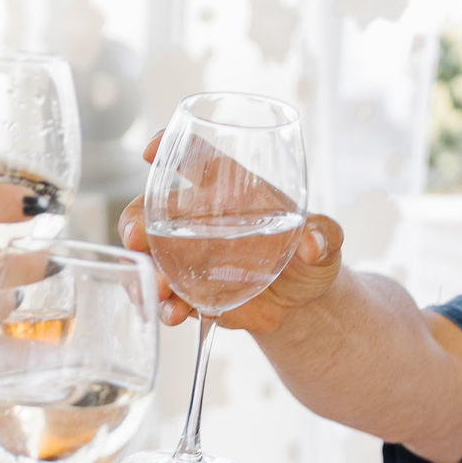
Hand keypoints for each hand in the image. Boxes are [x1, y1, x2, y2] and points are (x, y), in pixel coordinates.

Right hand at [117, 136, 345, 336]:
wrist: (301, 304)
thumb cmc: (311, 258)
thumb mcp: (326, 241)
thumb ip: (323, 236)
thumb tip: (313, 243)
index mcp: (229, 190)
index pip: (193, 158)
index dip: (169, 147)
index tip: (152, 150)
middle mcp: (199, 219)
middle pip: (151, 209)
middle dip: (135, 221)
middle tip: (136, 238)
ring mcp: (187, 257)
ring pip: (148, 256)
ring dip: (145, 271)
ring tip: (157, 289)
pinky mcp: (188, 291)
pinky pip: (164, 296)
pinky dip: (163, 305)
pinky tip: (173, 314)